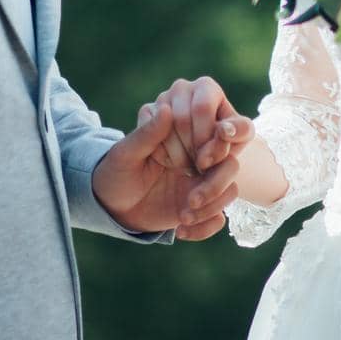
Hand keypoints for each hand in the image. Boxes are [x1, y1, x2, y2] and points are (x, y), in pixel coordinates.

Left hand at [92, 101, 245, 239]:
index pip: (218, 130)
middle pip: (230, 163)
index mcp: (182, 135)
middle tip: (191, 199)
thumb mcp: (125, 154)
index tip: (198, 161)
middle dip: (215, 183)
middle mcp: (197, 156)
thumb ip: (147, 133)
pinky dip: (203, 227)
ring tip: (182, 216)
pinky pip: (218, 218)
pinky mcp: (201, 206)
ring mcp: (202, 181)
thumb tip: (166, 108)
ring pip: (230, 189)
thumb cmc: (116, 172)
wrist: (110, 206)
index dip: (216, 145)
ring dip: (211, 206)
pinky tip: (180, 230)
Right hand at [146, 76, 253, 174]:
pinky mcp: (146, 113)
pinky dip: (162, 154)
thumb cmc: (225, 140)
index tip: (209, 159)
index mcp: (206, 86)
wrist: (205, 152)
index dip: (204, 137)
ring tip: (190, 167)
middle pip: (181, 119)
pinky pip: (147, 135)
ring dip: (177, 154)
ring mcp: (161, 99)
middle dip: (191, 149)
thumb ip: (239, 132)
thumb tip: (225, 130)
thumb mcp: (240, 137)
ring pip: (163, 129)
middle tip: (200, 168)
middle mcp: (181, 87)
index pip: (201, 108)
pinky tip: (174, 162)